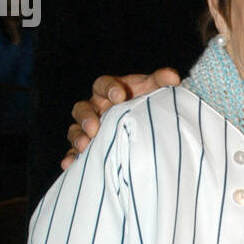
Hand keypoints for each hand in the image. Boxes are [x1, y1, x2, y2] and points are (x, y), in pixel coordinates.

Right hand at [62, 69, 180, 168]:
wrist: (149, 124)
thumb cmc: (148, 101)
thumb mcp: (154, 89)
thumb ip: (161, 81)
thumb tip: (173, 78)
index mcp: (108, 91)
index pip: (102, 85)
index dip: (108, 89)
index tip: (119, 96)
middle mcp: (95, 108)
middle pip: (82, 109)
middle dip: (87, 117)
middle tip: (95, 127)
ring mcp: (90, 129)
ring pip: (76, 130)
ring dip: (78, 138)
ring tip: (84, 146)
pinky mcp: (89, 147)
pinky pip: (75, 152)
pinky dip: (72, 158)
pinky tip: (70, 165)